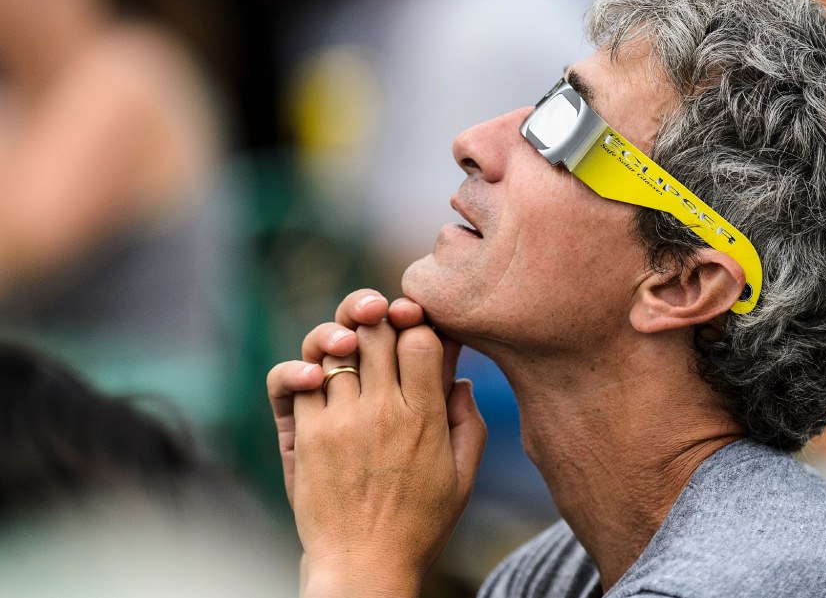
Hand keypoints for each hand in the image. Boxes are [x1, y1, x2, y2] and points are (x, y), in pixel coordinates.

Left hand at [267, 290, 463, 506]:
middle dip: (379, 315)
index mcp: (425, 418)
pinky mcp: (306, 435)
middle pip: (375, 330)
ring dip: (340, 336)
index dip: (418, 321)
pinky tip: (317, 375)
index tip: (416, 328)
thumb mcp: (464, 477)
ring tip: (348, 345)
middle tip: (380, 320)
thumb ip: (471, 423)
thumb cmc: (419, 525)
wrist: (363, 567)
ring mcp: (340, 421)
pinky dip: (304, 368)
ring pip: (333, 346)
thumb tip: (460, 379)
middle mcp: (382, 412)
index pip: (421, 337)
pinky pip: (296, 380)